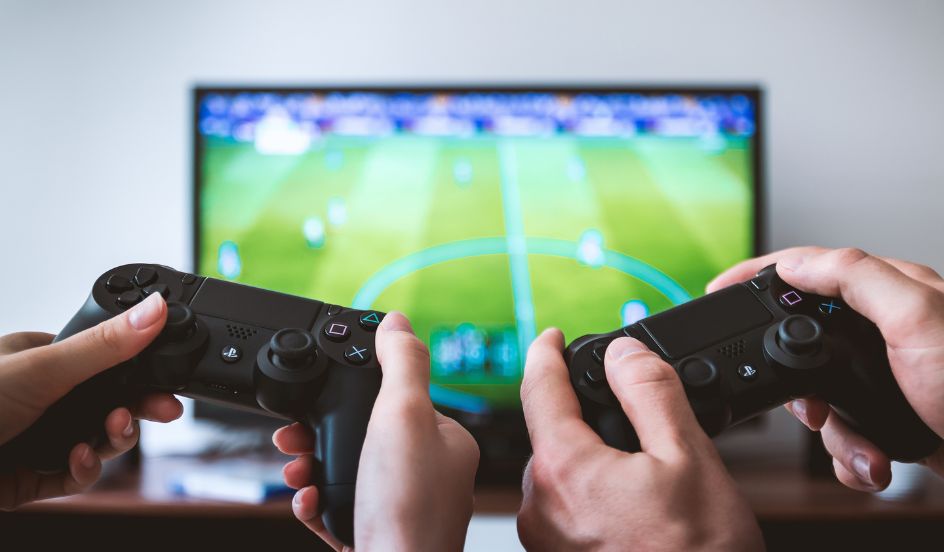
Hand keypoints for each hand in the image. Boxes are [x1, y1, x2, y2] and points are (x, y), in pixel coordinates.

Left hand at [0, 293, 182, 508]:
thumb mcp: (43, 368)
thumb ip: (104, 345)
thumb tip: (154, 311)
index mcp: (40, 360)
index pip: (105, 363)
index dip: (139, 372)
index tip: (167, 381)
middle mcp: (40, 399)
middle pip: (107, 404)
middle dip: (134, 410)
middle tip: (162, 412)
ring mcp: (36, 438)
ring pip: (96, 442)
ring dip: (111, 441)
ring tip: (110, 434)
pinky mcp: (30, 478)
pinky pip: (74, 476)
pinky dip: (84, 470)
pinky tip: (79, 461)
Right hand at [272, 312, 478, 550]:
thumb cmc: (407, 509)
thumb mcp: (402, 415)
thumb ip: (401, 363)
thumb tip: (398, 321)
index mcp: (445, 441)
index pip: (398, 396)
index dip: (356, 390)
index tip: (322, 390)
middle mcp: (430, 473)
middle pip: (365, 433)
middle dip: (321, 431)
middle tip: (293, 434)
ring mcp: (403, 506)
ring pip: (348, 469)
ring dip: (313, 464)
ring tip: (296, 468)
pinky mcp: (379, 534)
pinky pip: (340, 505)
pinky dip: (317, 500)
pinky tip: (309, 501)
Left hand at [517, 329, 763, 550]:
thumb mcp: (688, 458)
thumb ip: (651, 393)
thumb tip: (623, 353)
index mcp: (563, 469)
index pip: (539, 388)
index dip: (546, 352)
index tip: (551, 335)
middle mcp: (539, 505)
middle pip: (550, 433)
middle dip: (581, 413)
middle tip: (627, 414)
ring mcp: (544, 539)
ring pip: (557, 472)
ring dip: (587, 456)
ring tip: (641, 470)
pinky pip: (562, 506)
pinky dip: (587, 490)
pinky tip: (629, 504)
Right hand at [708, 246, 943, 490]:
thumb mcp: (916, 319)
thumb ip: (854, 278)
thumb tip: (795, 263)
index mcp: (888, 292)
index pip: (807, 268)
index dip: (758, 275)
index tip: (719, 289)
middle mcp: (883, 329)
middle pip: (802, 336)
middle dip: (795, 379)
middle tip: (803, 401)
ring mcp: (884, 374)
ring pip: (818, 393)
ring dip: (831, 431)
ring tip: (856, 442)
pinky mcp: (888, 414)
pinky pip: (843, 430)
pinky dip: (849, 453)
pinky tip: (872, 458)